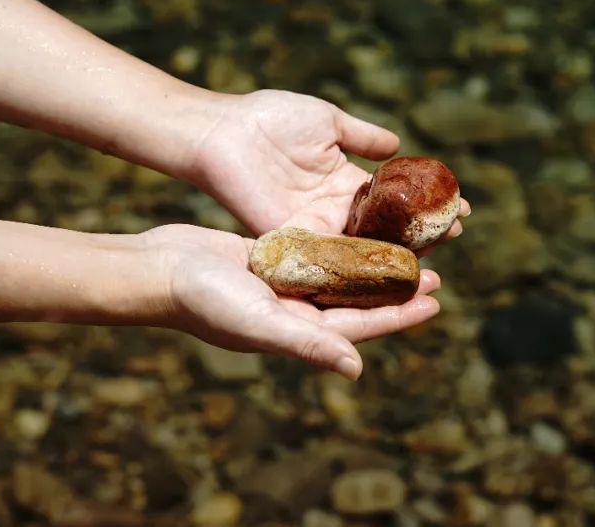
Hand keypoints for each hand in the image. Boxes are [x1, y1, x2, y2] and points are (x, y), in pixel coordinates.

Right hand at [145, 224, 441, 379]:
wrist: (158, 268)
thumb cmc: (204, 299)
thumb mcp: (259, 321)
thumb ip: (307, 343)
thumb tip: (356, 367)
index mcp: (297, 330)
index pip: (362, 325)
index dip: (400, 314)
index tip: (436, 300)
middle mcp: (295, 310)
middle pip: (358, 299)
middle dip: (395, 286)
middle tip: (434, 269)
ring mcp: (283, 285)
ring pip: (340, 274)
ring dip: (372, 263)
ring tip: (406, 246)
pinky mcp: (271, 259)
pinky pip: (317, 253)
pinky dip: (341, 243)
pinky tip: (360, 228)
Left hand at [188, 90, 468, 247]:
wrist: (224, 133)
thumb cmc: (270, 119)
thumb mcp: (328, 121)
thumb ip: (362, 136)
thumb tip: (396, 144)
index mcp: (344, 182)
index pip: (394, 200)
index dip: (426, 203)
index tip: (460, 203)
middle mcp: (335, 211)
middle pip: (388, 229)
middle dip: (425, 230)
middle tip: (459, 229)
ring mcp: (318, 228)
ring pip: (367, 247)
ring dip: (403, 250)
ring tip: (442, 247)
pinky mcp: (298, 240)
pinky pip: (335, 256)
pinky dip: (366, 262)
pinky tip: (398, 264)